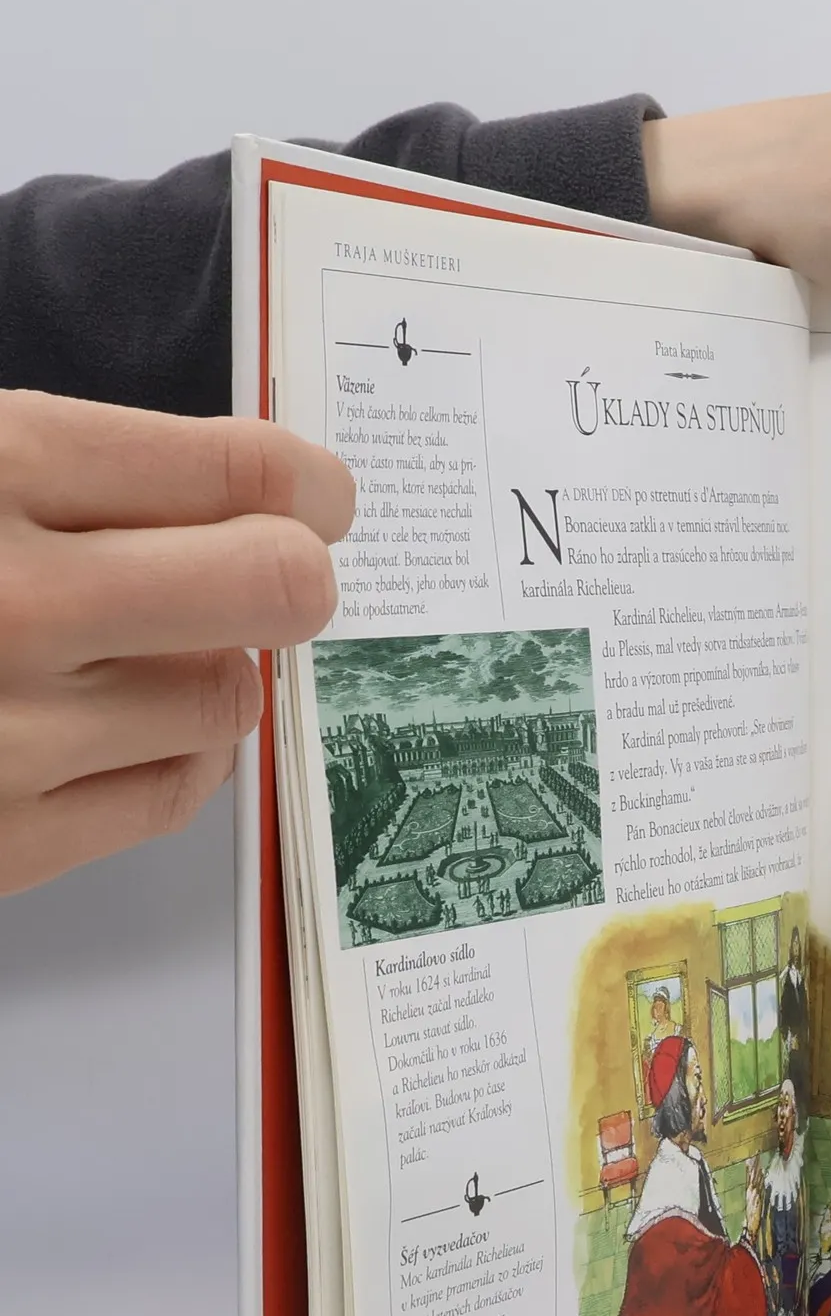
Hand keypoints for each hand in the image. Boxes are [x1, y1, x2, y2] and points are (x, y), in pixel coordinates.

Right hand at [0, 392, 354, 894]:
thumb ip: (67, 471)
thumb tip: (244, 491)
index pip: (240, 471)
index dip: (303, 481)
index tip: (315, 495)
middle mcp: (13, 604)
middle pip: (274, 588)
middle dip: (293, 571)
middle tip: (280, 567)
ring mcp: (10, 736)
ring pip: (230, 698)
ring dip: (214, 667)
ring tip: (147, 645)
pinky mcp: (6, 844)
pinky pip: (176, 793)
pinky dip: (181, 753)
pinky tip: (130, 719)